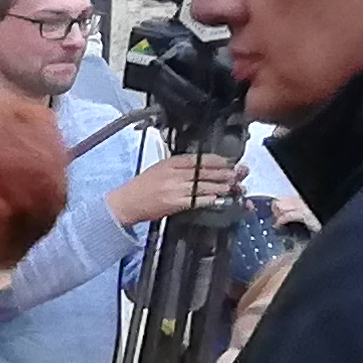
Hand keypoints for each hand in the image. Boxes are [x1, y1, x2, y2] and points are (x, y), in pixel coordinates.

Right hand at [106, 152, 244, 226]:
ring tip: (232, 186)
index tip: (226, 161)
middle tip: (236, 173)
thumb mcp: (158, 169)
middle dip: (222, 172)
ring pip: (203, 185)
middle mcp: (173, 174)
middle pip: (203, 171)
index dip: (214, 160)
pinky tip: (218, 198)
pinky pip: (197, 200)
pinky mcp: (175, 203)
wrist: (126, 203)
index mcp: (169, 163)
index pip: (196, 159)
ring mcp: (175, 189)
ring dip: (220, 186)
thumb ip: (177, 167)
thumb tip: (198, 167)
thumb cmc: (141, 187)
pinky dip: (209, 199)